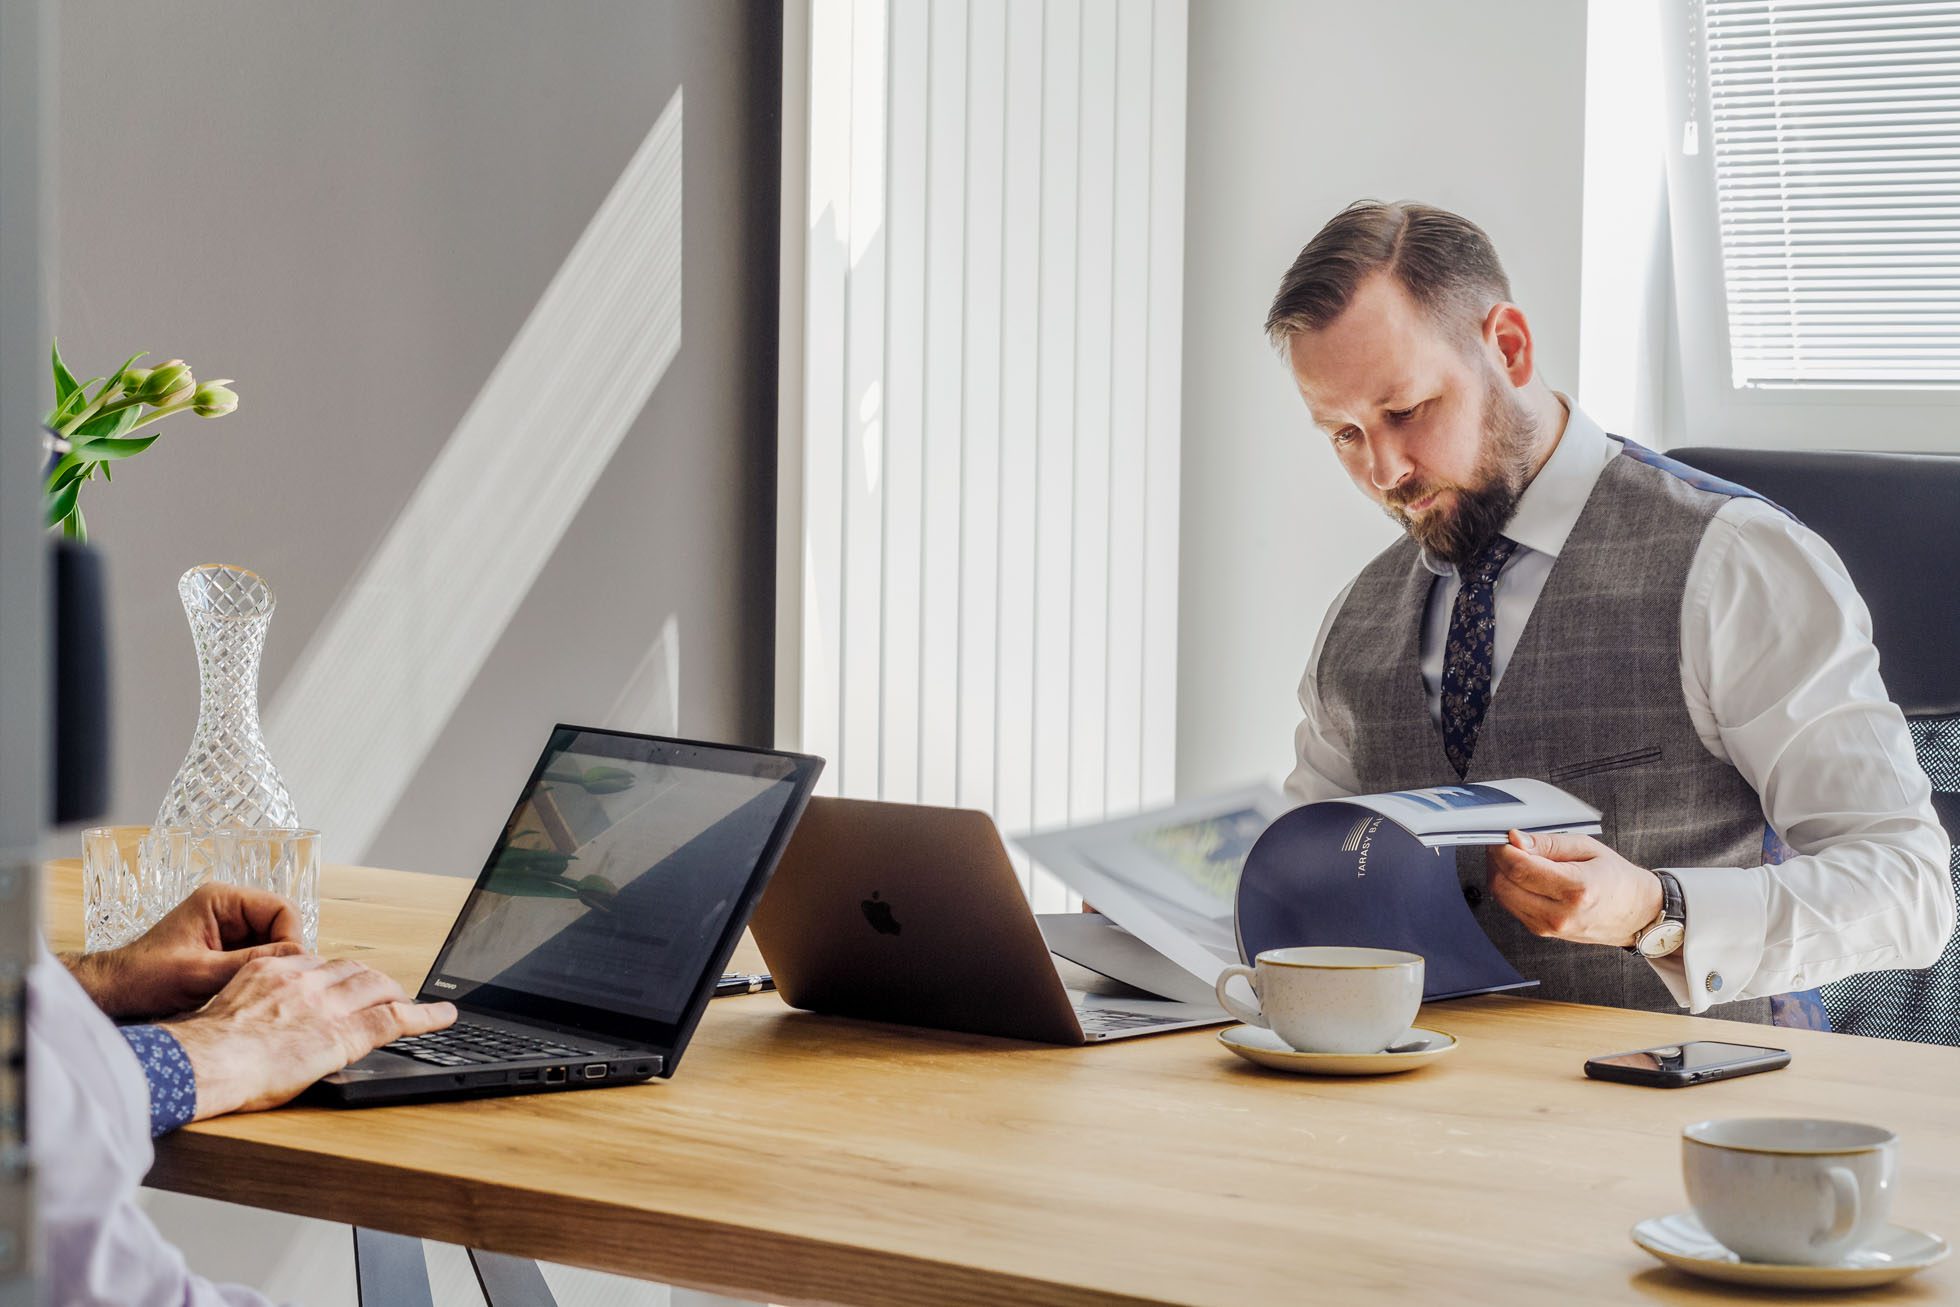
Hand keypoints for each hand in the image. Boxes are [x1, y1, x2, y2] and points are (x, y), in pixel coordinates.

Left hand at [64, 882, 306, 1018]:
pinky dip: (260, 974)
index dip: (291, 938)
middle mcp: (230, 909)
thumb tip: (300, 957)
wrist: (116, 993)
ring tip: (261, 990)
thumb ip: (252, 962)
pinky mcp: (227, 949)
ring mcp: (230, 930)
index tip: (287, 971)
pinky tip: (250, 992)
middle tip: (277, 984)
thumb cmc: (147, 978)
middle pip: (281, 925)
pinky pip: (259, 958)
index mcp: (222, 900)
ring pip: (274, 944)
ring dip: (271, 967)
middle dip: (283, 954)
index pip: (281, 909)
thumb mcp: (203, 972)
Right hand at [165, 953, 456, 1117]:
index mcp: (271, 972)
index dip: (337, 976)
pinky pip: (395, 1018)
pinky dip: (425, 1015)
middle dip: (372, 981)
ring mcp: (328, 1004)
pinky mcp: (345, 1033)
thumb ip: (246, 1009)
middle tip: (385, 992)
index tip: (343, 983)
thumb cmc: (202, 1052)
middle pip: (352, 971)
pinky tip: (443, 1017)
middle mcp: (304, 980)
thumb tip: (245, 1026)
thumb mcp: (221, 1013)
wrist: (206, 1062)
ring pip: (377, 988)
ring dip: (396, 995)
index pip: (318, 965)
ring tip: (411, 1004)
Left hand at [1485, 830, 1664, 948]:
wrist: (1635, 913)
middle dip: (1496, 860)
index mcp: (1576, 890)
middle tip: (1505, 844)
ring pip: (1502, 897)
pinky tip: (1523, 876)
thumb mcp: (1587, 848)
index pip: (1520, 869)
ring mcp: (1549, 927)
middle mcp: (1560, 914)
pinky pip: (1511, 906)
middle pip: (1503, 885)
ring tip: (1516, 858)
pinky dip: (1510, 888)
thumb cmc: (1616, 878)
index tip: (1502, 837)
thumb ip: (1548, 844)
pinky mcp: (1542, 931)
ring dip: (1500, 874)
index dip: (1503, 849)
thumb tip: (1516, 840)